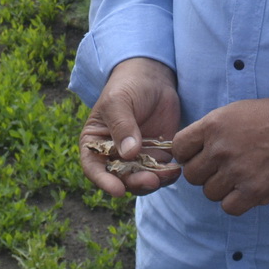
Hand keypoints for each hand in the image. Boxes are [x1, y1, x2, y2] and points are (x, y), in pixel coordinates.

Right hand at [79, 57, 182, 197]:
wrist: (154, 78)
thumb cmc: (128, 86)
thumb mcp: (119, 101)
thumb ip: (122, 126)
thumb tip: (128, 153)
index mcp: (96, 142)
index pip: (93, 168)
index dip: (103, 182)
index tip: (118, 190)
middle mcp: (113, 154)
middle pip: (119, 179)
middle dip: (134, 184)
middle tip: (150, 180)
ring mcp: (135, 157)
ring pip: (140, 180)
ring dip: (152, 182)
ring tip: (166, 174)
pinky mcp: (155, 156)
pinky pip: (159, 173)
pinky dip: (166, 176)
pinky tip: (175, 169)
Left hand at [172, 97, 268, 215]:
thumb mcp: (233, 111)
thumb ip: (209, 130)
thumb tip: (189, 150)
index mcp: (213, 126)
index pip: (178, 148)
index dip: (186, 154)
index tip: (197, 156)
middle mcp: (220, 149)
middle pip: (192, 175)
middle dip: (203, 173)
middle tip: (220, 168)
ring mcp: (236, 171)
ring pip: (209, 193)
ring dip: (221, 188)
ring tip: (237, 177)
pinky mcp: (254, 191)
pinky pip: (229, 208)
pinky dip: (235, 202)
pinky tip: (245, 190)